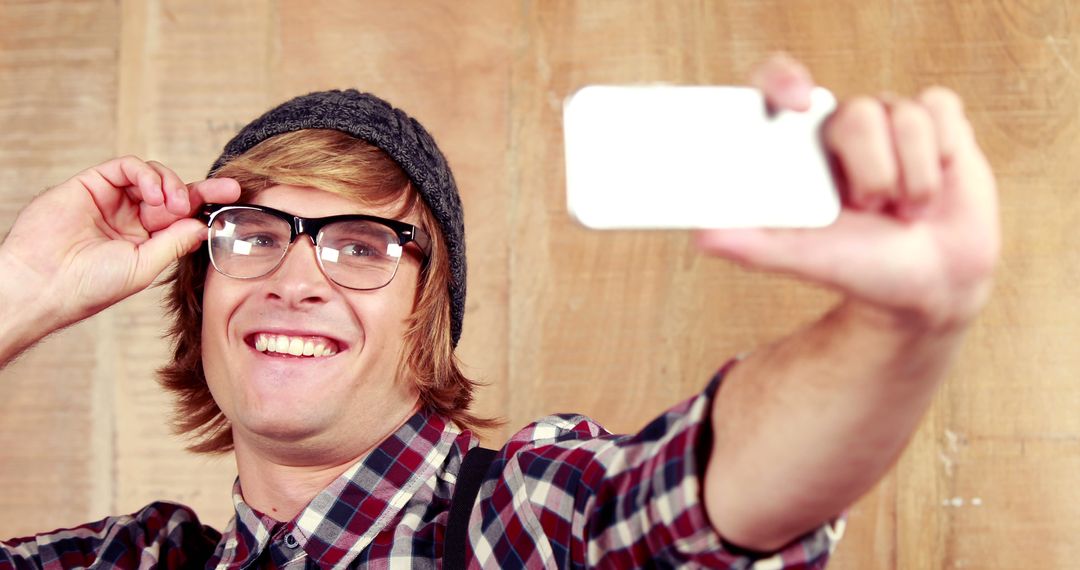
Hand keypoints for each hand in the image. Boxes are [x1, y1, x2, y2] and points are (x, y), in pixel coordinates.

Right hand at [0, 156, 239, 329]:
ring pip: (153, 176)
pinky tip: (153, 194)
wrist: (43, 283)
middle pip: (174, 193)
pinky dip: (146, 175)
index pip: (183, 217)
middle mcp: (131, 219)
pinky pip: (127, 167)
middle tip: (224, 189)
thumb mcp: (144, 266)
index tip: (234, 196)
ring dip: (172, 185)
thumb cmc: (90, 285)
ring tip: (173, 204)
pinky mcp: (93, 184)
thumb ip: (174, 242)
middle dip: (200, 190)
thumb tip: (203, 225)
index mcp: (146, 241)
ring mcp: (113, 200)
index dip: (208, 205)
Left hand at [696, 54, 999, 331]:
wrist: (931, 284)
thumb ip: (754, 245)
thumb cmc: (861, 266)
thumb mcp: (804, 258)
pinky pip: (940, 113)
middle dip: (872, 175)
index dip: (783, 79)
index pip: (776, 82)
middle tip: (871, 210)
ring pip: (905, 118)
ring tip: (903, 210)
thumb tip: (703, 236)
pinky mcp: (937, 120)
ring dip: (911, 181)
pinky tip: (933, 187)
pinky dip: (942, 159)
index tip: (797, 100)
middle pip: (856, 114)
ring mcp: (890, 120)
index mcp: (797, 145)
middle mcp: (840, 124)